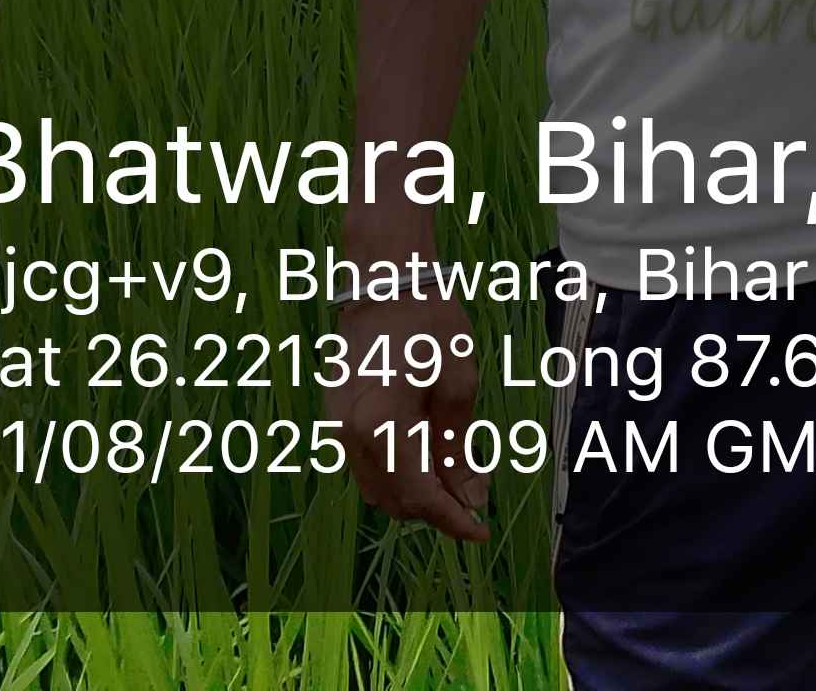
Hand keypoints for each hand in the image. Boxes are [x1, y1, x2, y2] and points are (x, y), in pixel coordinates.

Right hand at [330, 290, 487, 541]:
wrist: (384, 283)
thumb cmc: (429, 324)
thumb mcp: (458, 384)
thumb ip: (459, 449)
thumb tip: (470, 498)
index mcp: (382, 424)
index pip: (419, 495)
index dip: (452, 521)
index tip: (480, 531)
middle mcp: (351, 434)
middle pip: (394, 501)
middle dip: (435, 509)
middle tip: (473, 498)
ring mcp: (337, 428)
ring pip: (377, 489)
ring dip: (414, 494)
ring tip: (453, 475)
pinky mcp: (335, 420)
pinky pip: (366, 466)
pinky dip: (397, 474)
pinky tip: (426, 456)